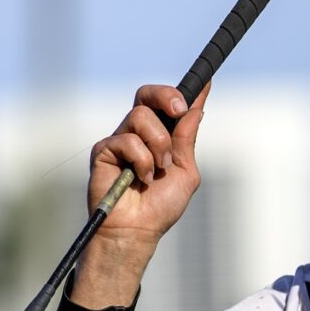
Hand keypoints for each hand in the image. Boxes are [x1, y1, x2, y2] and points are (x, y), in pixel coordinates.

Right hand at [72, 83, 209, 308]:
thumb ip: (186, 140)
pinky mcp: (103, 151)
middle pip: (146, 94)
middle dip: (165, 96)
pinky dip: (142, 161)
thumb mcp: (185, 170)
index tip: (206, 80)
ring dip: (158, 145)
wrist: (138, 230)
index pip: (167, 104)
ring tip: (159, 170)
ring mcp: (119, 140)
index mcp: (159, 136)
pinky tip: (141, 179)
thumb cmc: (161, 206)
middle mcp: (138, 133)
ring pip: (140, 117)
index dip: (183, 90)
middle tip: (178, 110)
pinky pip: (127, 140)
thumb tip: (196, 109)